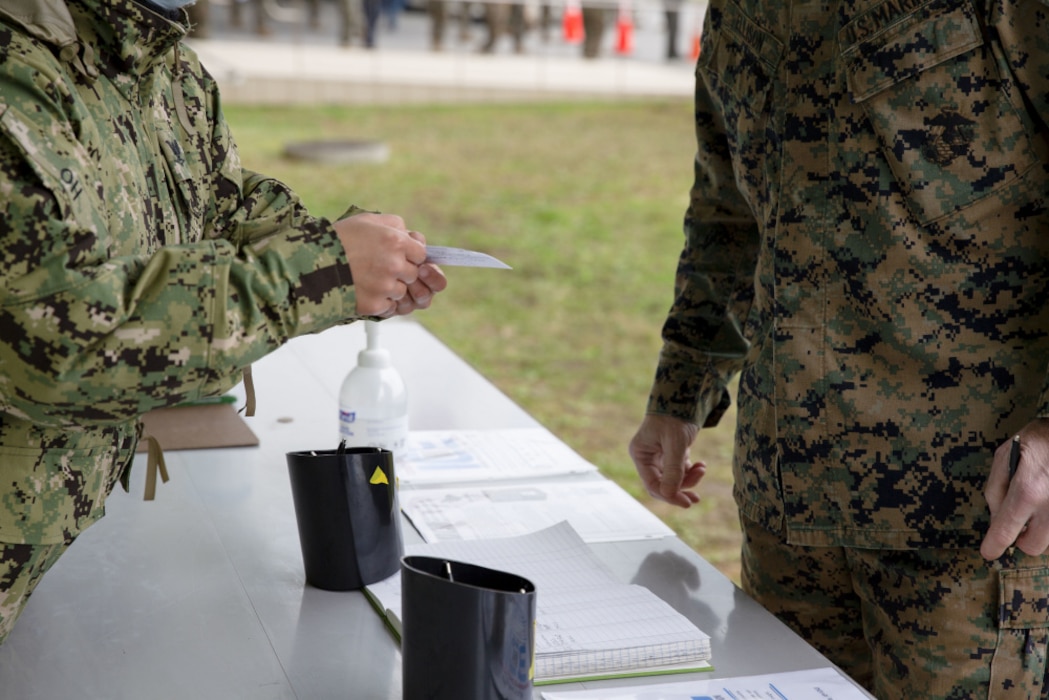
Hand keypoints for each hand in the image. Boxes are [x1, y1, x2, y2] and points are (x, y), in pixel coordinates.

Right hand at [333, 213, 447, 316]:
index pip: (421, 254)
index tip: (398, 256)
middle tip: (379, 268)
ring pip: (401, 292)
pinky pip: (388, 306)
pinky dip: (379, 301)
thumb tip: (410, 234)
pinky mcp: (375, 304)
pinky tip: (364, 290)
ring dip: (389, 288)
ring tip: (368, 279)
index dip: (410, 256)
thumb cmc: (338, 239)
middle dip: (400, 272)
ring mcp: (385, 286)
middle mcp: (394, 264)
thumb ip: (394, 224)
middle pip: (413, 274)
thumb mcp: (367, 220)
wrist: (310, 264)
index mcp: (396, 241)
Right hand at [628, 414, 705, 507]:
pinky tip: (702, 465)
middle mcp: (647, 457)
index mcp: (640, 454)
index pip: (652, 483)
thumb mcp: (675, 443)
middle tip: (695, 499)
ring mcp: (659, 456)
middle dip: (680, 490)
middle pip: (662, 484)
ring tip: (702, 469)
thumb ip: (672, 469)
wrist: (684, 398)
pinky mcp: (671, 454)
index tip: (686, 502)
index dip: (669, 495)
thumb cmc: (675, 417)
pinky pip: (680, 470)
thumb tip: (669, 495)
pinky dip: (691, 471)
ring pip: (674, 479)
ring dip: (689, 478)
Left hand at [981, 418, 1048, 558]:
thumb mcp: (1006, 455)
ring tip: (1039, 500)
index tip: (988, 552)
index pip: (1005, 531)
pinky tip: (1047, 497)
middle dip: (1023, 538)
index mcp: (1027, 491)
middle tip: (1020, 522)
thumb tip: (994, 517)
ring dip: (1042, 528)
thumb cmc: (1039, 438)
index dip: (993, 546)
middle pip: (1033, 546)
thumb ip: (996, 489)